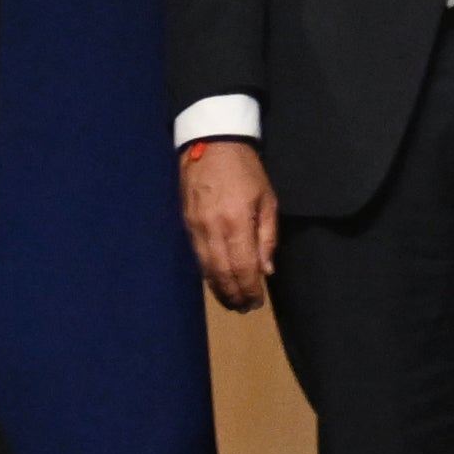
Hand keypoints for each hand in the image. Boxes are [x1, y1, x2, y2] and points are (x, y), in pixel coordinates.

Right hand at [181, 137, 278, 308]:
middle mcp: (212, 229)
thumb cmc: (246, 170)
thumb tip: (266, 270)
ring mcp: (195, 227)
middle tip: (244, 308)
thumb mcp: (267, 199)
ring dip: (219, 289)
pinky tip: (216, 281)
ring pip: (206, 268)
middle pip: (221, 273)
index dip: (249, 289)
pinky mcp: (185, 224)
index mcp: (236, 222)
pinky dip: (207, 273)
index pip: (242, 267)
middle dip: (234, 294)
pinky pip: (197, 256)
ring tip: (232, 302)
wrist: (211, 144)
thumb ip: (267, 237)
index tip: (257, 302)